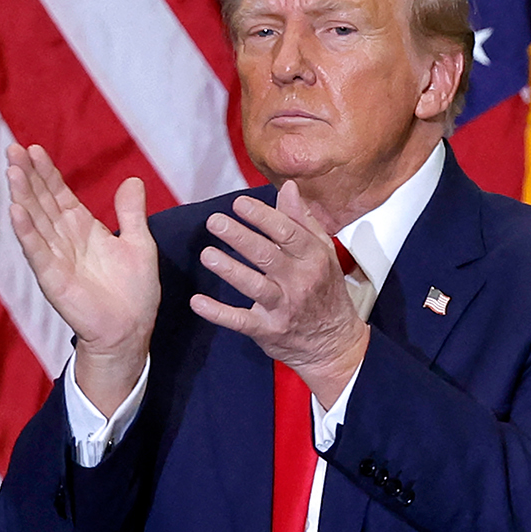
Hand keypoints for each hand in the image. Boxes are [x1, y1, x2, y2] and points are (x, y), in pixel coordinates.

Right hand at [6, 143, 159, 413]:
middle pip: (42, 201)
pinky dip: (26, 232)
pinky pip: (37, 251)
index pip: (59, 194)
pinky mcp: (53, 279)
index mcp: (83, 229)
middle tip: (13, 149)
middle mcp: (65, 240)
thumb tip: (133, 179)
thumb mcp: (140, 244)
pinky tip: (15, 210)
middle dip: (27, 176)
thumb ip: (131, 213)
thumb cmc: (135, 292)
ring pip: (35, 221)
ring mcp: (56, 258)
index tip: (33, 149)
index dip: (46, 173)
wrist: (131, 331)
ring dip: (22, 196)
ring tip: (11, 171)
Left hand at [190, 180, 367, 406]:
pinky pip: (240, 321)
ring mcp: (283, 308)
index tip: (239, 203)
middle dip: (239, 237)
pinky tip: (198, 302)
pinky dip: (218, 312)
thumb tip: (288, 188)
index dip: (261, 216)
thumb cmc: (325, 291)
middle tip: (215, 221)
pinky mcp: (268, 330)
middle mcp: (299, 282)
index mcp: (313, 258)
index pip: (287, 232)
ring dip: (228, 269)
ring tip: (206, 254)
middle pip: (267, 255)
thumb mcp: (323, 252)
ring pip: (253, 286)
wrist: (333, 343)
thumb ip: (303, 220)